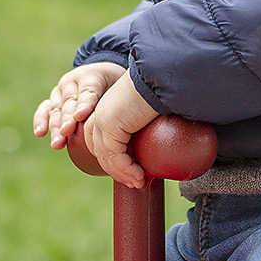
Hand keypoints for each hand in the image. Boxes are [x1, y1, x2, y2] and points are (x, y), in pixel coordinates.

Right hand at [33, 62, 125, 147]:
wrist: (102, 75)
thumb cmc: (114, 84)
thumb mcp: (120, 85)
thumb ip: (126, 96)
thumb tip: (144, 115)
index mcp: (91, 77)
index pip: (88, 90)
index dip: (84, 103)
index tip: (80, 116)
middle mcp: (72, 83)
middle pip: (69, 103)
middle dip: (67, 118)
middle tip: (68, 131)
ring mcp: (60, 92)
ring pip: (56, 109)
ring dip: (55, 126)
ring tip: (58, 142)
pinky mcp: (53, 101)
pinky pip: (44, 110)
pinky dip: (40, 120)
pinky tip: (40, 133)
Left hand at [84, 71, 159, 187]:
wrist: (160, 76)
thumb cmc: (160, 91)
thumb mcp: (146, 110)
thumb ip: (143, 124)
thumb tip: (161, 138)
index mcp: (105, 110)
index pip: (99, 142)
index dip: (112, 161)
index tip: (130, 173)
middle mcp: (99, 115)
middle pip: (101, 152)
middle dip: (117, 171)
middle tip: (135, 183)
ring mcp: (102, 120)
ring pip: (107, 158)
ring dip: (123, 174)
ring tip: (139, 183)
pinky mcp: (110, 125)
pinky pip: (116, 157)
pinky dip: (127, 170)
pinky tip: (140, 176)